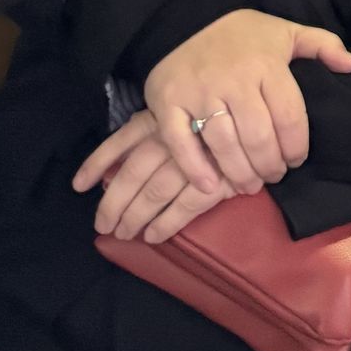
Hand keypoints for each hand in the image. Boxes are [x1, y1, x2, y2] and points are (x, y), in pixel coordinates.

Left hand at [74, 111, 239, 243]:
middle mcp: (176, 136)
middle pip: (133, 173)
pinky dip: (166, 224)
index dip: (97, 164)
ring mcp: (197, 158)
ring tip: (126, 234)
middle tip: (104, 227)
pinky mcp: (219, 179)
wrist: (272, 120)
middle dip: (114, 203)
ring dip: (136, 217)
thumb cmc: (226, 117)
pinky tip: (154, 236)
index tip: (78, 186)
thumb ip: (155, 132)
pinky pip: (184, 207)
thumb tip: (118, 167)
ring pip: (155, 192)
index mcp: (165, 118)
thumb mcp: (186, 114)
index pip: (121, 141)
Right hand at [142, 8, 350, 196]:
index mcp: (267, 65)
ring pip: (223, 144)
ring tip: (249, 185)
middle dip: (269, 165)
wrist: (184, 19)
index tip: (297, 161)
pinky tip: (211, 187)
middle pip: (257, 136)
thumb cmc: (242, 34)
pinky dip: (196, 169)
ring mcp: (199, 94)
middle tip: (274, 177)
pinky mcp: (168, 104)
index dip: (296, 146)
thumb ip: (324, 45)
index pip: (289, 115)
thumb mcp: (287, 31)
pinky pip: (181, 143)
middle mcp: (233, 81)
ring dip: (239, 172)